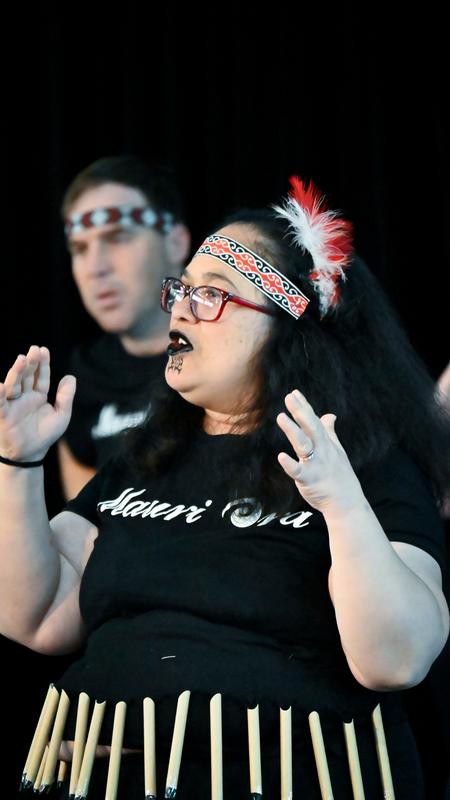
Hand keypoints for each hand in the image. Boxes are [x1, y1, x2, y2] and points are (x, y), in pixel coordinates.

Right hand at [0, 346, 75, 461]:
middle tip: (34, 350)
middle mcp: (24, 397)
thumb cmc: (45, 435)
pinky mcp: (4, 414)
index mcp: (38, 396)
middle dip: (30, 363)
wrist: (31, 455)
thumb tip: (71, 376)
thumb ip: (66, 397)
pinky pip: (0, 404)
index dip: (42, 364)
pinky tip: (0, 385)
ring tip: (22, 360)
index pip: (40, 376)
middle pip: (27, 376)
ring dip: (17, 372)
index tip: (43, 350)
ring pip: (14, 385)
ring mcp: (13, 404)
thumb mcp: (61, 415)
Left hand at [276, 389, 362, 513]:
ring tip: (281, 417)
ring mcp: (315, 465)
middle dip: (300, 412)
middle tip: (289, 398)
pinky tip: (281, 457)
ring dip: (293, 431)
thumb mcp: (337, 450)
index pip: (314, 421)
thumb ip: (329, 432)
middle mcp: (322, 451)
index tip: (294, 393)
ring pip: (304, 445)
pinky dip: (290, 464)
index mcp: (326, 443)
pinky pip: (298, 471)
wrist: (347, 501)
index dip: (304, 407)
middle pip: (311, 428)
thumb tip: (329, 415)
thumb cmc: (340, 475)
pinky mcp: (308, 480)